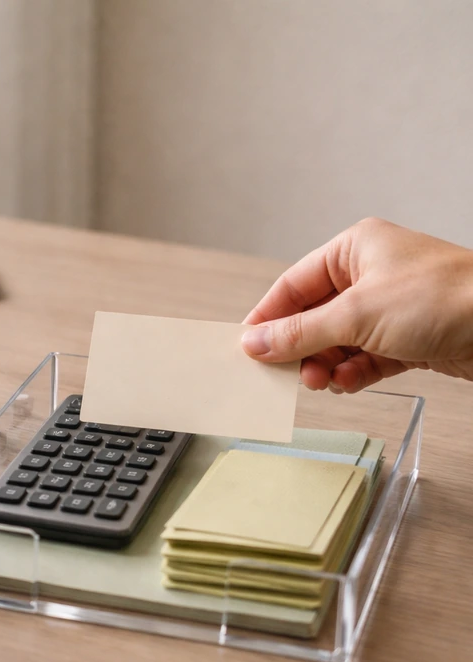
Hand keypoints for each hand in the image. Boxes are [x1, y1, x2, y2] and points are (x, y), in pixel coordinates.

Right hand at [241, 217, 472, 392]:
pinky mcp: (410, 337)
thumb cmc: (444, 298)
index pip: (293, 285)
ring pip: (339, 341)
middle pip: (314, 317)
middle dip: (302, 349)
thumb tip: (254, 343)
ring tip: (323, 381)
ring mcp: (392, 306)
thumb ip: (299, 333)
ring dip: (327, 364)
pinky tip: (349, 382)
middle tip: (289, 375)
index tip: (249, 348)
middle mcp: (371, 274)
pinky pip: (366, 357)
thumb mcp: (356, 315)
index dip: (268, 318)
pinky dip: (354, 372)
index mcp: (354, 249)